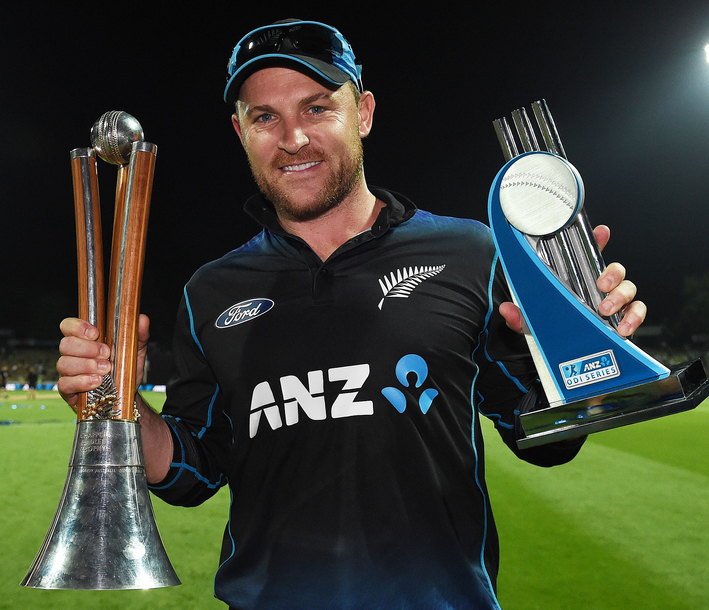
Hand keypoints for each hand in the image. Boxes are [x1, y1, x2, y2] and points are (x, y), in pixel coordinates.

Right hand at [57, 314, 149, 410]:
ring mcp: (68, 372)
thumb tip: (142, 319)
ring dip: (86, 366)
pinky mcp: (67, 390)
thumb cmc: (125, 370)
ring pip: (64, 363)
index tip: (96, 334)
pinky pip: (64, 384)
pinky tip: (97, 382)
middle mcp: (73, 354)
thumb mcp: (135, 351)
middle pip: (66, 344)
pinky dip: (81, 382)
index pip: (68, 326)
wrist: (126, 394)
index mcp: (85, 340)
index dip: (77, 327)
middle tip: (107, 354)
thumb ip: (138, 335)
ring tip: (106, 370)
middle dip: (88, 349)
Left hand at [500, 225, 645, 336]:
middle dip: (612, 274)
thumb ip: (520, 317)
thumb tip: (507, 310)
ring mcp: (613, 303)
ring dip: (621, 296)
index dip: (596, 240)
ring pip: (629, 289)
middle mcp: (596, 289)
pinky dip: (635, 318)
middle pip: (615, 270)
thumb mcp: (533, 322)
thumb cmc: (553, 329)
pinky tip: (624, 327)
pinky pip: (638, 312)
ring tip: (606, 309)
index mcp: (576, 281)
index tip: (600, 232)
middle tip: (601, 285)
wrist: (567, 357)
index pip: (588, 255)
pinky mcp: (623, 320)